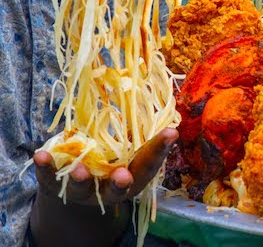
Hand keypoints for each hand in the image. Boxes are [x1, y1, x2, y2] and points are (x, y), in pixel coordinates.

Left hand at [28, 128, 176, 246]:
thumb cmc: (109, 166)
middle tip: (123, 176)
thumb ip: (143, 144)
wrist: (73, 192)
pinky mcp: (55, 186)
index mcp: (131, 180)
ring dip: (80, 180)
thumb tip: (170, 120)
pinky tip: (41, 155)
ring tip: (79, 170)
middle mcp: (107, 190)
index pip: (148, 166)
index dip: (159, 149)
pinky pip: (49, 178)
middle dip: (119, 184)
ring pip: (81, 189)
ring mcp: (81, 191)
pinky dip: (45, 167)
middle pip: (116, 190)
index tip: (170, 132)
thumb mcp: (129, 158)